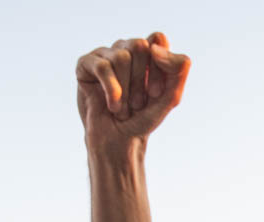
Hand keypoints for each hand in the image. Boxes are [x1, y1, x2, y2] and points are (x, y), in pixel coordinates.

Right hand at [76, 32, 189, 151]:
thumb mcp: (169, 98)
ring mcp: (105, 54)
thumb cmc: (143, 118)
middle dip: (141, 81)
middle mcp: (126, 49)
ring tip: (124, 108)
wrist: (118, 140)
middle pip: (139, 45)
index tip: (156, 94)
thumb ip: (178, 71)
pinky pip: (102, 67)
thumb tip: (153, 48)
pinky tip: (113, 106)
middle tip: (139, 104)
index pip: (158, 39)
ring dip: (126, 91)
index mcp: (147, 53)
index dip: (160, 66)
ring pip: (121, 57)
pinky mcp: (86, 64)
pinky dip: (112, 90)